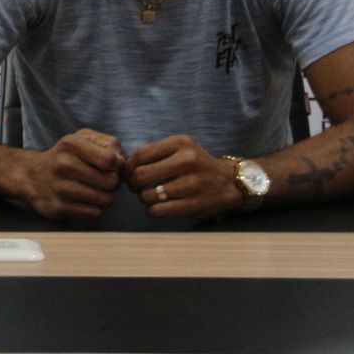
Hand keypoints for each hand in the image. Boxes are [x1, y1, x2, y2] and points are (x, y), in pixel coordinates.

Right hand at [19, 128, 124, 219]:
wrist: (29, 175)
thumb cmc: (62, 156)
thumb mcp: (80, 138)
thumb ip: (106, 143)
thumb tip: (122, 161)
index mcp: (70, 144)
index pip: (110, 160)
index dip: (116, 165)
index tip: (108, 166)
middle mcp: (63, 166)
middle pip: (111, 182)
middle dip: (113, 182)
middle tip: (103, 180)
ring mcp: (60, 188)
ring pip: (105, 200)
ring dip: (105, 197)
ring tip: (95, 191)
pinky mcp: (59, 208)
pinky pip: (94, 213)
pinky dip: (95, 208)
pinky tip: (85, 201)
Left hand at [125, 135, 242, 218]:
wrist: (230, 182)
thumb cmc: (197, 164)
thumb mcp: (180, 148)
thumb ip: (154, 152)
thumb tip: (123, 164)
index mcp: (180, 143)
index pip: (139, 155)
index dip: (128, 167)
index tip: (129, 173)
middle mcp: (187, 161)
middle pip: (140, 175)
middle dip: (133, 184)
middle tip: (136, 187)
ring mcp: (192, 184)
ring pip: (148, 195)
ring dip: (143, 198)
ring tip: (148, 196)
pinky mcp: (194, 205)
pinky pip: (159, 210)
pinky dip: (151, 211)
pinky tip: (156, 207)